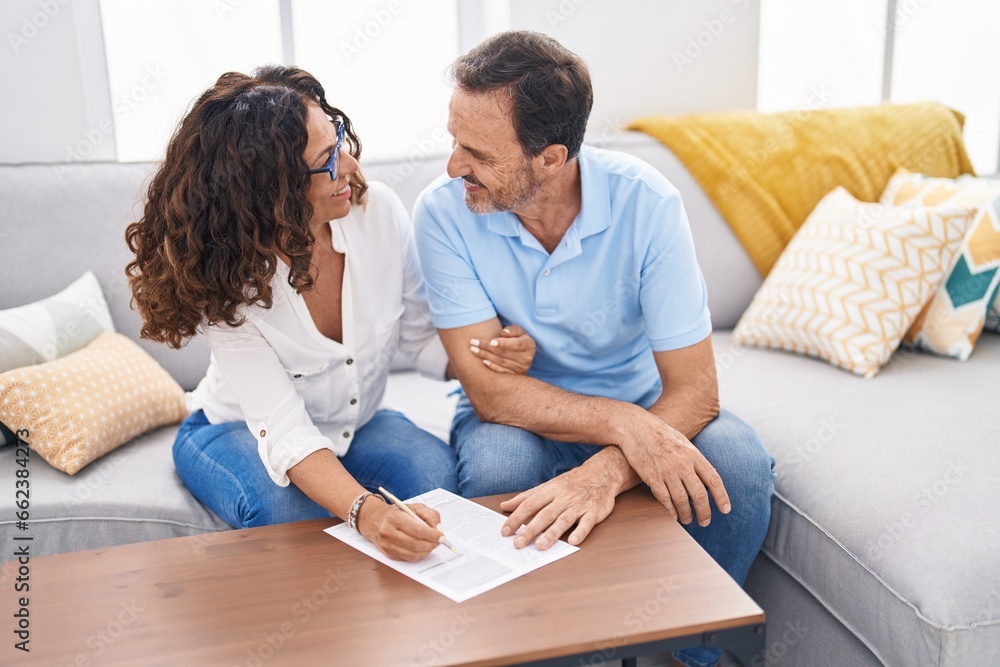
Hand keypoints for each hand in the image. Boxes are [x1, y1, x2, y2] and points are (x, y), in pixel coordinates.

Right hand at [358, 498, 442, 560]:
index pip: (417, 530)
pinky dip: (419, 555)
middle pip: (415, 544)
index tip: (441, 536)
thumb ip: (430, 515)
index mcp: (394, 517)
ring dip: (426, 551)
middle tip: (439, 541)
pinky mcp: (388, 554)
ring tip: (432, 544)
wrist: (375, 520)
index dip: (432, 535)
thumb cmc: (397, 513)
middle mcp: (388, 532)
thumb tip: (438, 529)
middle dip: (431, 544)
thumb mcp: (414, 507)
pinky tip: (423, 548)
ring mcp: (387, 545)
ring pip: (412, 554)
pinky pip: (408, 558)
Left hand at [469, 324, 535, 374]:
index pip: (516, 344)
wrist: (522, 354)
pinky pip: (502, 372)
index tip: (491, 341)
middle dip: (487, 347)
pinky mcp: (515, 376)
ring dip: (485, 356)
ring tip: (473, 349)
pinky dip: (492, 367)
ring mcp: (521, 369)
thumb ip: (513, 330)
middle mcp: (526, 358)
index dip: (504, 343)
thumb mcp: (519, 331)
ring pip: (501, 362)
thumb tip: (503, 333)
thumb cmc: (518, 338)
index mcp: (529, 345)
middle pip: (504, 353)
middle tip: (473, 342)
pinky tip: (483, 361)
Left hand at [498, 464, 617, 549]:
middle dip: (530, 529)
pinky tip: (573, 541)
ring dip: (552, 533)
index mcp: (550, 491)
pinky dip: (580, 531)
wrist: (601, 473)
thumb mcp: (547, 486)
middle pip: (544, 515)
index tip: (505, 531)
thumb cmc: (571, 483)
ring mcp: (578, 505)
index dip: (516, 518)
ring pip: (563, 520)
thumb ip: (526, 497)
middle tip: (518, 543)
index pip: (529, 504)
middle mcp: (563, 498)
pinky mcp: (593, 512)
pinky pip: (587, 523)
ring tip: (540, 546)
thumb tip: (505, 506)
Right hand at [615, 406, 730, 526]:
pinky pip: (664, 499)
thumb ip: (695, 460)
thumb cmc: (660, 434)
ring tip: (688, 520)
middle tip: (705, 522)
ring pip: (682, 500)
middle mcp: (682, 464)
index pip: (713, 480)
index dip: (721, 497)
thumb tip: (706, 478)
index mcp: (693, 454)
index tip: (725, 510)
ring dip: (686, 514)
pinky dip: (670, 510)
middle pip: (699, 495)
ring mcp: (667, 471)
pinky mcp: (652, 477)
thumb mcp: (683, 442)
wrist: (635, 427)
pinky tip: (673, 515)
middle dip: (705, 512)